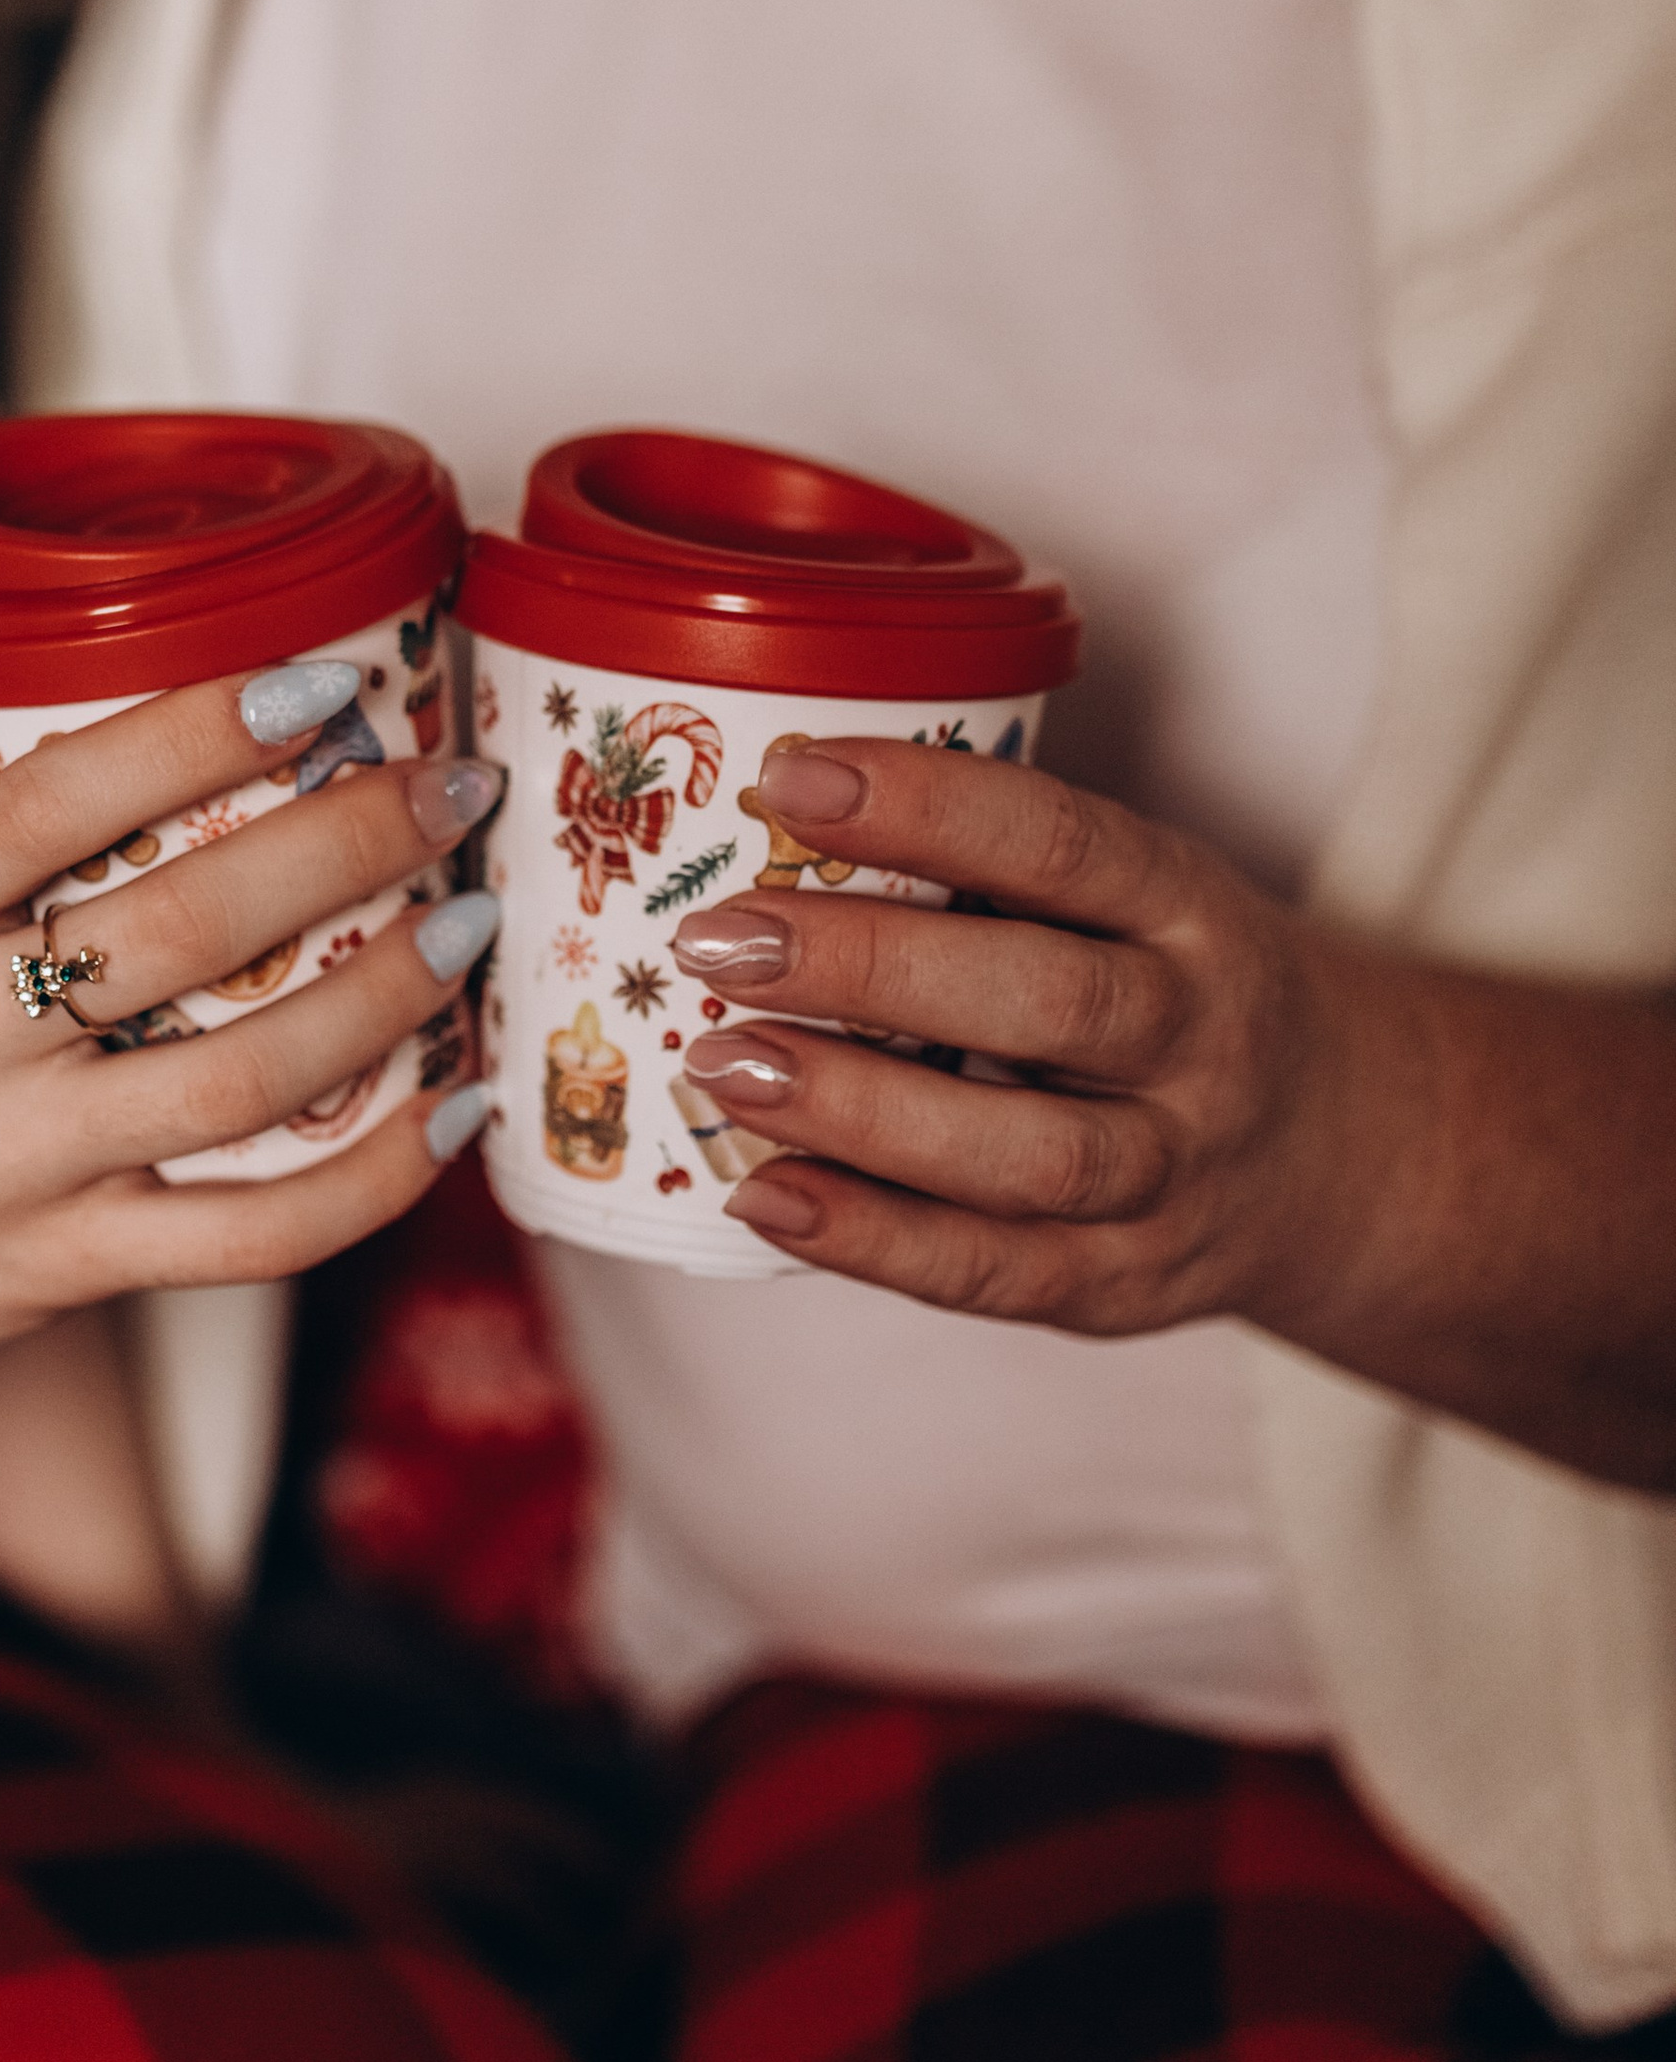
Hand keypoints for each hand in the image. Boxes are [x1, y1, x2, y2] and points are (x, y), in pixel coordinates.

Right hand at [0, 669, 498, 1404]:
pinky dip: (379, 1178)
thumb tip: (202, 690)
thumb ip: (6, 815)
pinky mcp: (69, 1264)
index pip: (58, 794)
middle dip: (347, 843)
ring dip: (388, 996)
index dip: (204, 729)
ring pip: (243, 1078)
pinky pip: (255, 1233)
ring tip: (470, 926)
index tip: (324, 684)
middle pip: (185, 926)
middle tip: (451, 788)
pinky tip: (458, 1111)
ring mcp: (14, 1160)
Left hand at [671, 732, 1363, 1339]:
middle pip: (1048, 1002)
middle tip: (723, 938)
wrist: (1341, 1152)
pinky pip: (995, 1271)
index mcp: (1191, 911)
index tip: (794, 777)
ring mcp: (1172, 1175)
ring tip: (721, 1063)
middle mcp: (1199, 1041)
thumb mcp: (1134, 898)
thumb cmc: (1169, 990)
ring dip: (860, 1112)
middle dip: (871, 966)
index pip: (1066, 844)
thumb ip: (995, 875)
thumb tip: (761, 824)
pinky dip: (872, 1240)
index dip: (929, 806)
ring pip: (1027, 1156)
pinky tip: (765, 1193)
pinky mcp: (1124, 1284)